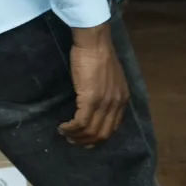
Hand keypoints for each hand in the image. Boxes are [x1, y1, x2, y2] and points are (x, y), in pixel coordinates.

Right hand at [59, 23, 128, 146]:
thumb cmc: (100, 56)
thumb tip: (98, 106)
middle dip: (87, 141)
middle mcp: (116, 103)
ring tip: (65, 134)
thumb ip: (109, 93)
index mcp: (122, 99)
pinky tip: (63, 127)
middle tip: (73, 140)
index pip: (113, 127)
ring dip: (76, 136)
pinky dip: (70, 128)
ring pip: (91, 131)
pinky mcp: (90, 99)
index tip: (86, 139)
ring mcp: (104, 102)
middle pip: (103, 133)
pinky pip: (80, 122)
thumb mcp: (111, 79)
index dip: (99, 137)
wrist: (95, 43)